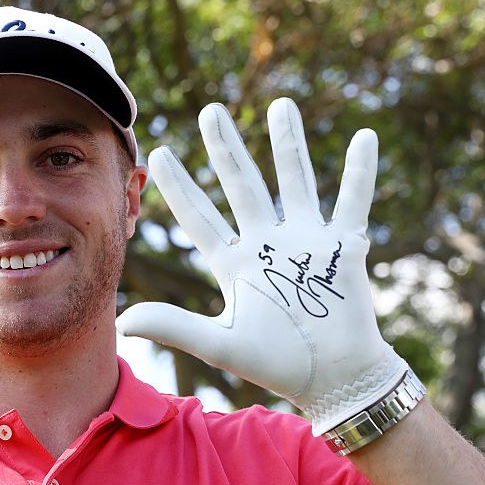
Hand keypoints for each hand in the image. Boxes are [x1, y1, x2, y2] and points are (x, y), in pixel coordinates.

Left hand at [117, 98, 406, 434]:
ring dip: (288, 144)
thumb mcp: (221, 344)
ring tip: (281, 104)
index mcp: (235, 264)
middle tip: (210, 111)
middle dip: (227, 149)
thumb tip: (122, 321)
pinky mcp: (344, 247)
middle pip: (242, 185)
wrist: (333, 380)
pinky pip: (353, 201)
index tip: (156, 154)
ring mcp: (306, 241)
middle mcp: (267, 244)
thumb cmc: (277, 364)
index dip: (179, 187)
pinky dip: (359, 172)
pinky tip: (363, 136)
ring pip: (295, 181)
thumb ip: (175, 327)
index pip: (200, 217)